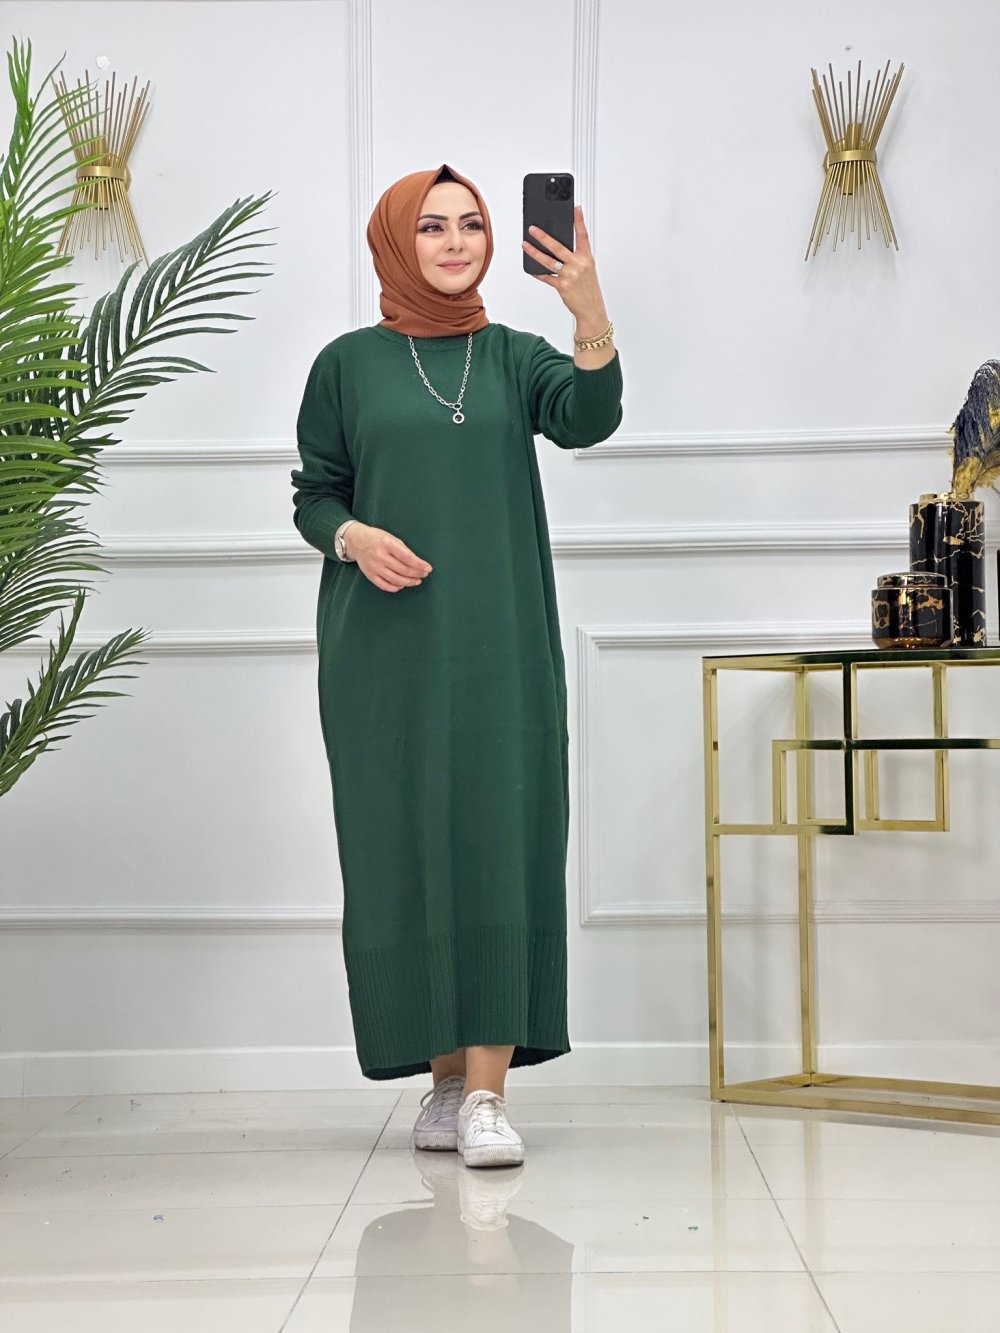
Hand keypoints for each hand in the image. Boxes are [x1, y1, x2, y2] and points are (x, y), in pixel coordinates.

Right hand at [349, 524, 431, 593]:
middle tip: (424, 574)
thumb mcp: (392, 538)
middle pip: (403, 570)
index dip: (419, 565)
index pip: (407, 557)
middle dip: (417, 574)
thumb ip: (403, 550)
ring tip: (417, 581)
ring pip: (395, 579)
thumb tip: (417, 563)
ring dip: (409, 582)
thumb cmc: (377, 538)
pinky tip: (402, 585)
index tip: (428, 568)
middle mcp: (380, 556)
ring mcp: (374, 566)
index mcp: (387, 544)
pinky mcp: (370, 575)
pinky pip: (384, 585)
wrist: (356, 541)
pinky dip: (395, 587)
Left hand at [521, 204, 607, 327]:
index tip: (576, 208)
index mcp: (586, 258)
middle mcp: (578, 265)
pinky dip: (538, 272)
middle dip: (544, 236)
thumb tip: (557, 248)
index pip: (583, 236)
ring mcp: (569, 275)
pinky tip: (531, 268)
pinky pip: (546, 277)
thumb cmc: (589, 288)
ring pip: (548, 261)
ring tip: (525, 245)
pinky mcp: (562, 286)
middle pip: (558, 247)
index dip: (579, 221)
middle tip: (533, 229)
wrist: (591, 309)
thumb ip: (575, 257)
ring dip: (534, 252)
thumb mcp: (587, 269)